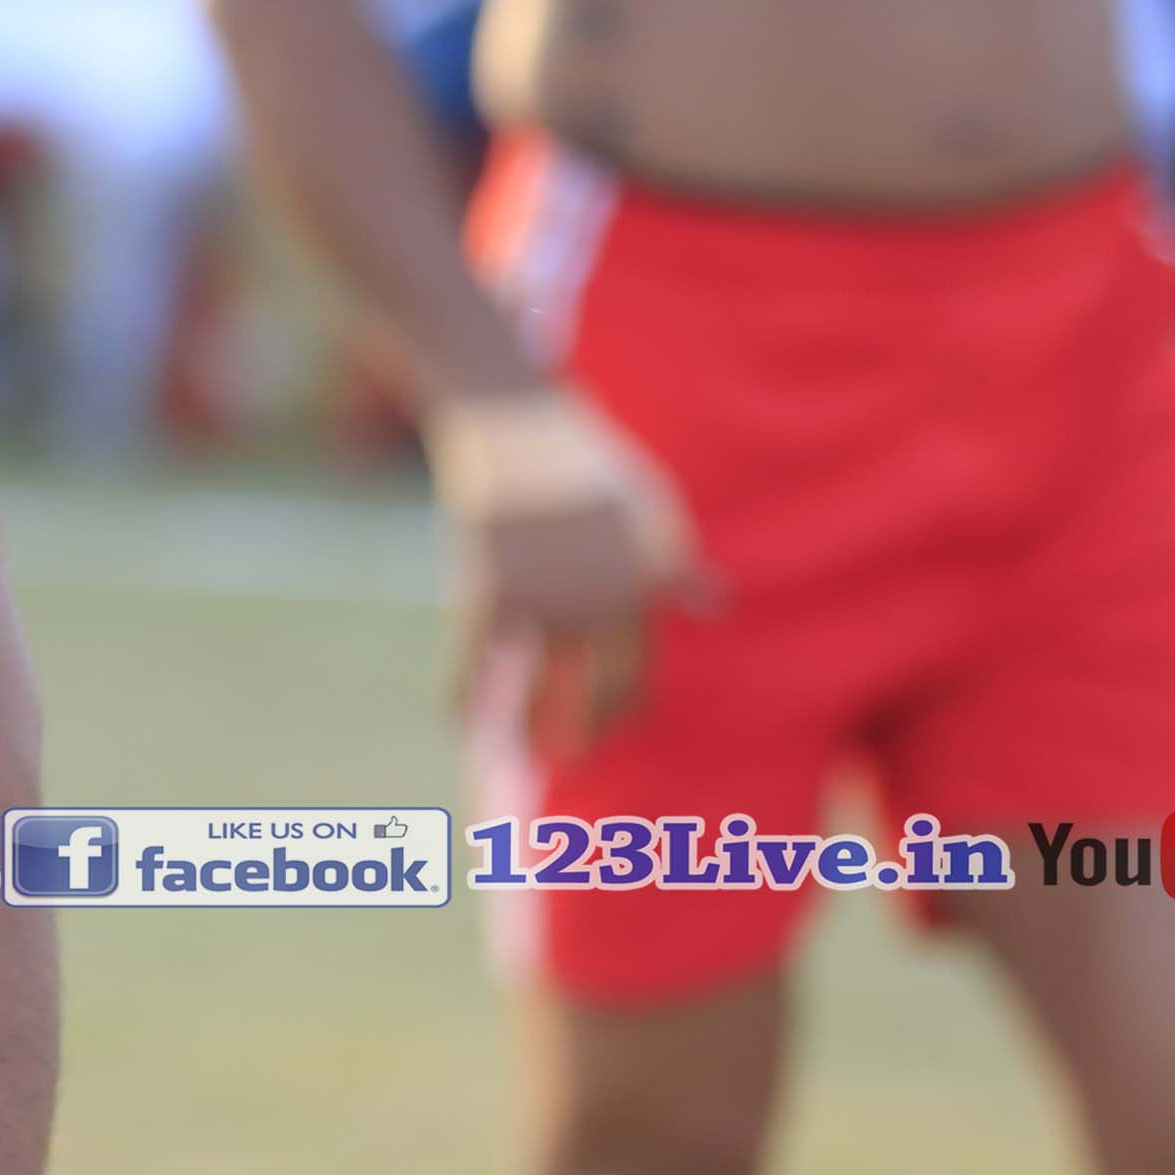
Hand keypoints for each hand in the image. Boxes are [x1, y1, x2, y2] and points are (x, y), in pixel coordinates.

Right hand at [432, 391, 706, 757]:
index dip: (620, 707)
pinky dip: (462, 688)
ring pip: (544, 683)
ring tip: (525, 755)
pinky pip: (476, 654)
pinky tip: (454, 717)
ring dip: (531, 727)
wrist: (511, 414)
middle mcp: (609, 593)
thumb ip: (675, 559)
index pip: (639, 664)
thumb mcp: (645, 501)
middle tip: (569, 760)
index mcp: (649, 574)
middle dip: (585, 731)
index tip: (606, 731)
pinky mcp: (496, 586)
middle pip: (602, 686)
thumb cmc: (577, 455)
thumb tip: (720, 601)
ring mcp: (553, 593)